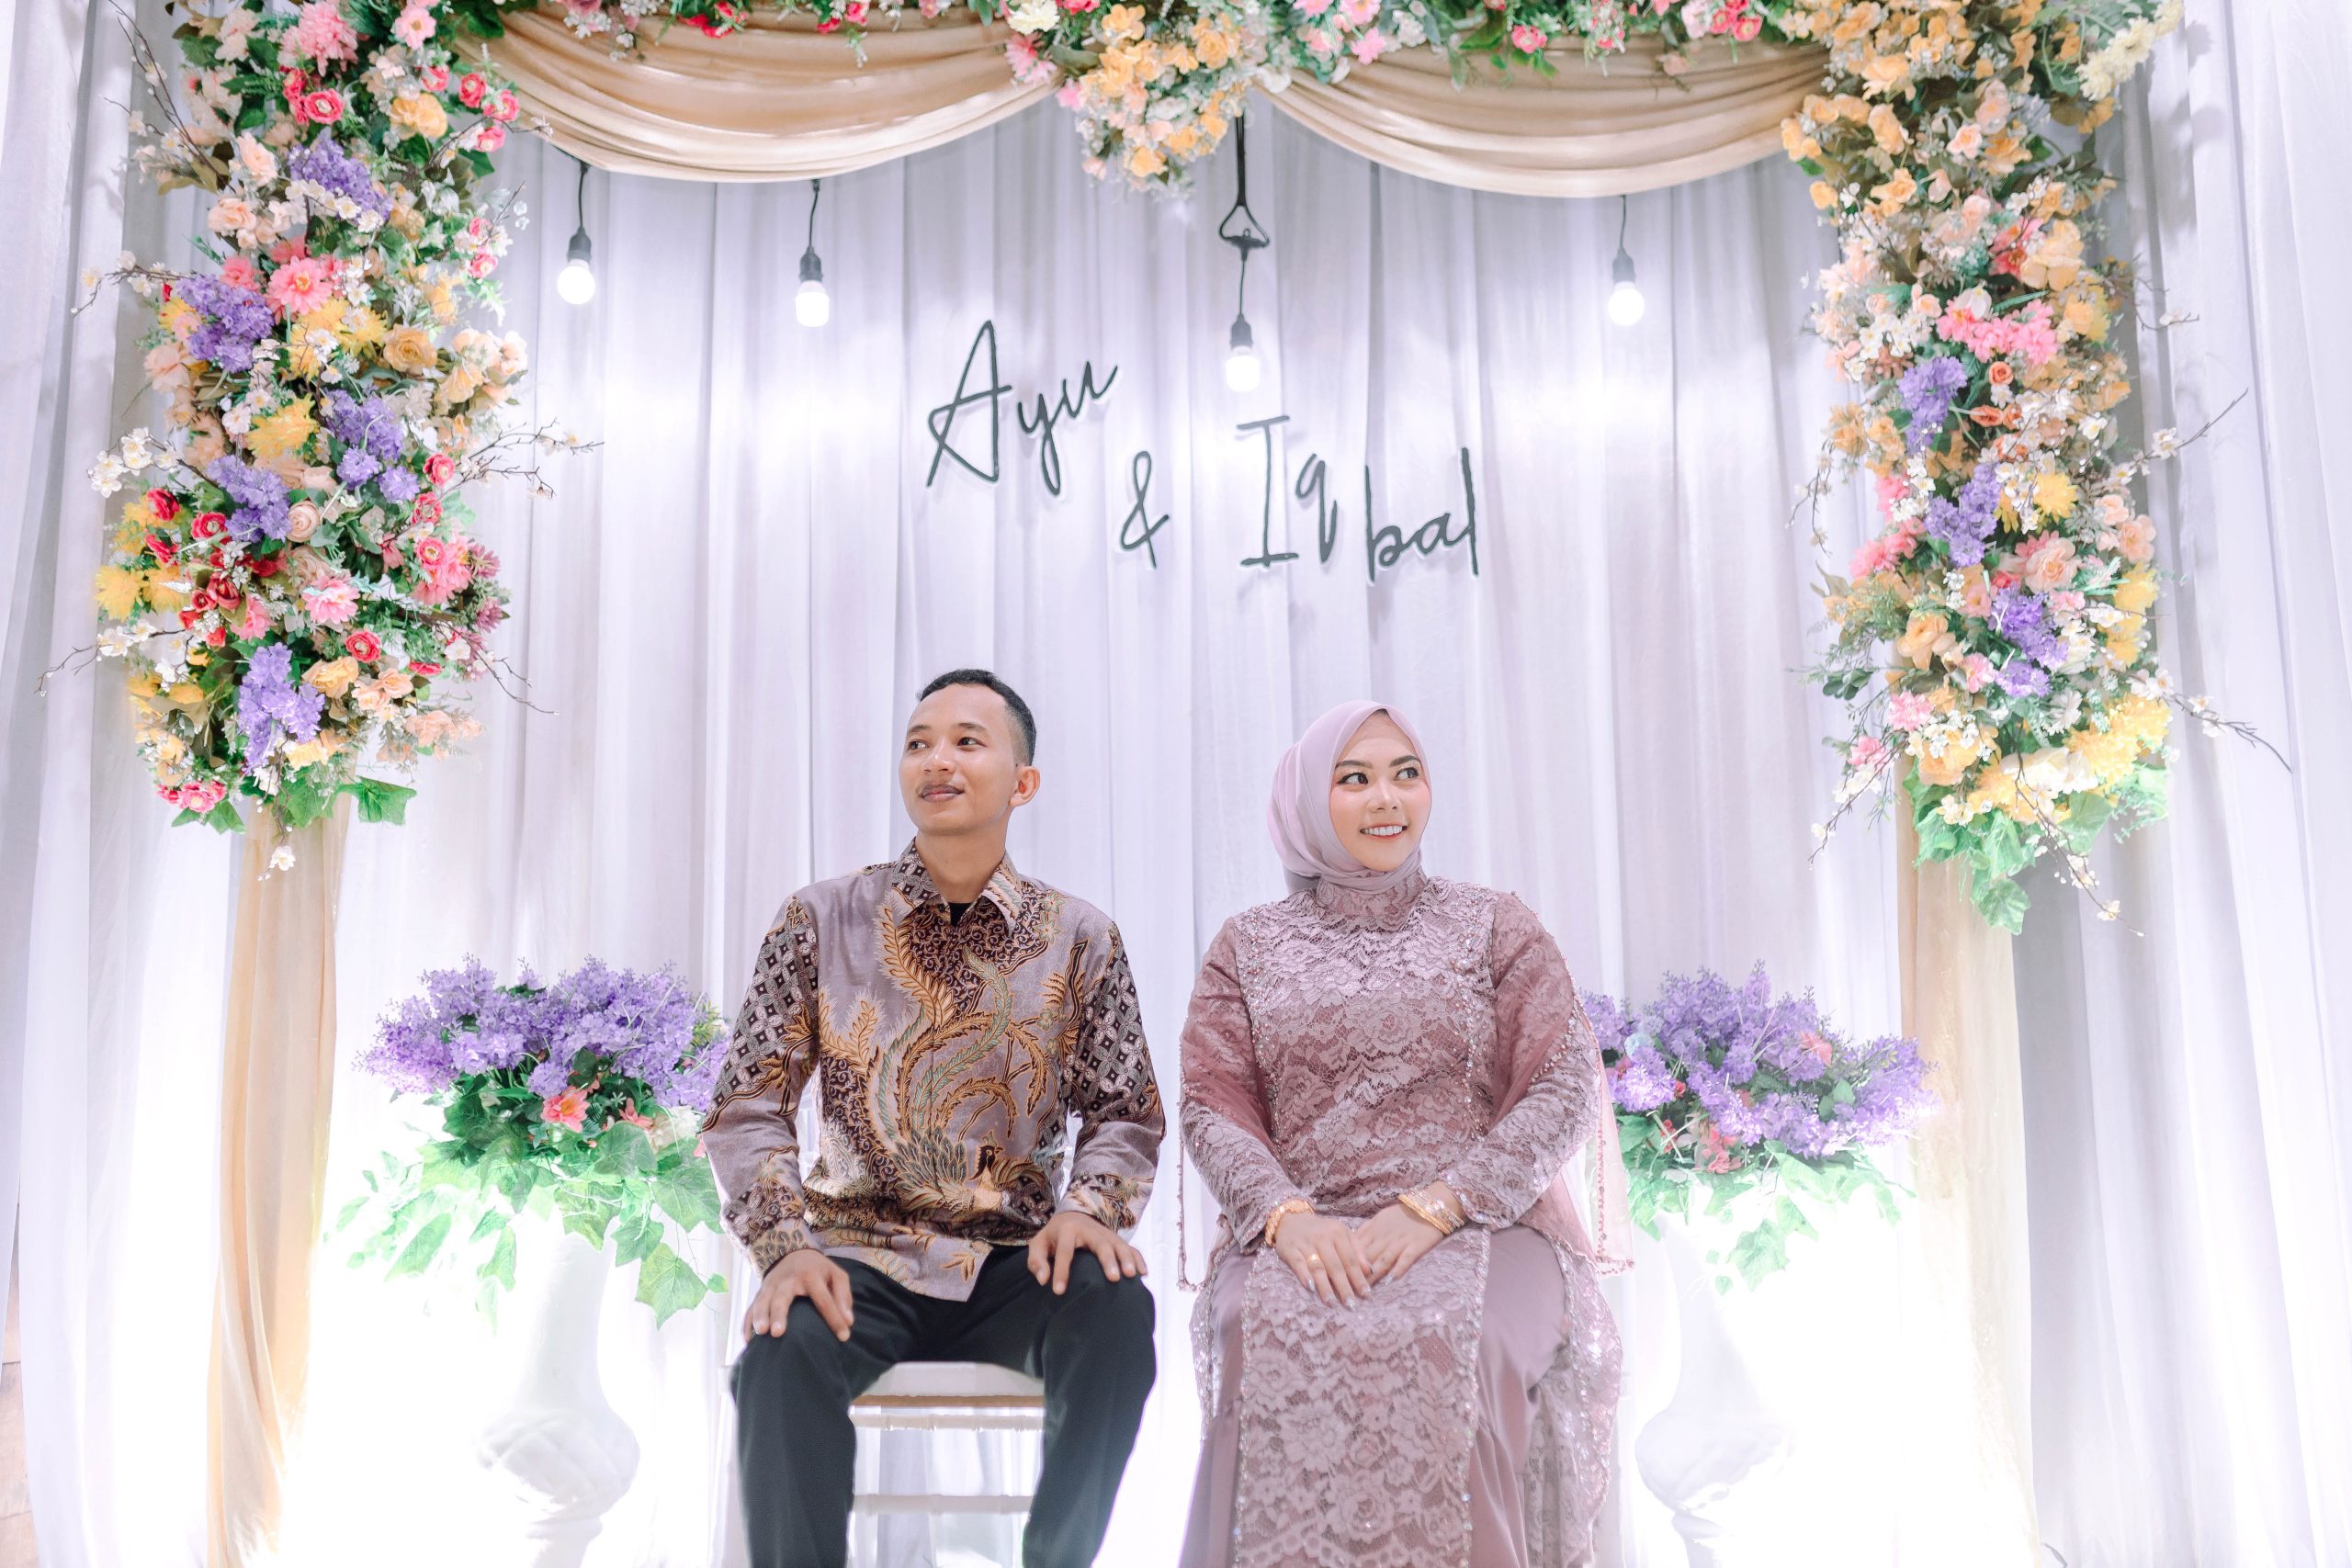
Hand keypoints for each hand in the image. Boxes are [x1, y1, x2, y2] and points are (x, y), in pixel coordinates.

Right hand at [744, 1248, 853, 1341]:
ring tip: (760, 1333)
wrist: (794, 1252)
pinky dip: (747, 1323)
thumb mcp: (836, 1275)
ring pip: (761, 1301)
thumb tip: (848, 1321)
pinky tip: (748, 1340)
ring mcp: (770, 1286)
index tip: (844, 1336)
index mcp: (810, 1276)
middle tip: (777, 1333)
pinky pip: (750, 1308)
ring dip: (759, 1317)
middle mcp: (787, 1280)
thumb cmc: (819, 1270)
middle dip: (778, 1314)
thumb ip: (843, 1295)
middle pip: (781, 1297)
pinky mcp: (760, 1293)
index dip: (834, 1318)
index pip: (824, 1299)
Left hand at [1028, 1209, 1148, 1294]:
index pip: (1065, 1252)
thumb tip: (1043, 1280)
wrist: (1072, 1216)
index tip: (1059, 1292)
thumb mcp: (1038, 1243)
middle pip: (1101, 1244)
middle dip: (1108, 1261)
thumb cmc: (1053, 1236)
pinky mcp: (1116, 1239)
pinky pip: (1130, 1248)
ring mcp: (1106, 1234)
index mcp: (1067, 1230)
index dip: (1061, 1272)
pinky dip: (1138, 1259)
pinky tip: (1143, 1273)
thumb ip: (1036, 1261)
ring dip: (1126, 1259)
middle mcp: (1090, 1230)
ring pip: (1119, 1245)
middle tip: (1113, 1278)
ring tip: (1132, 1275)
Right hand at [1273, 1212, 1371, 1307]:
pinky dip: (1304, 1275)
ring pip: (1317, 1267)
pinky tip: (1310, 1287)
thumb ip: (1357, 1250)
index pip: (1350, 1259)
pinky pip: (1298, 1263)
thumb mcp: (1342, 1234)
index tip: (1366, 1295)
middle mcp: (1322, 1238)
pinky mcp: (1290, 1249)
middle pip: (1335, 1266)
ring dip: (1324, 1286)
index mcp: (1338, 1233)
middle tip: (1350, 1304)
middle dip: (1343, 1286)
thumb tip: (1370, 1271)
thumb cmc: (1322, 1231)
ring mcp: (1305, 1244)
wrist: (1292, 1220)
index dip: (1358, 1278)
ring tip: (1331, 1302)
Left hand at [1356, 1203, 1447, 1284]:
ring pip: (1383, 1260)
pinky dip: (1398, 1269)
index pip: (1356, 1249)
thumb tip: (1348, 1243)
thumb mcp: (1379, 1218)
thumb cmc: (1402, 1214)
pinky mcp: (1416, 1246)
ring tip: (1365, 1290)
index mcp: (1374, 1231)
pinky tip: (1390, 1281)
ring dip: (1374, 1275)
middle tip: (1349, 1290)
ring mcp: (1400, 1242)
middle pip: (1367, 1257)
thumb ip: (1364, 1231)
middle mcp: (1384, 1237)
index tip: (1340, 1277)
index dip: (1347, 1262)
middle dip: (1358, 1274)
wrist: (1428, 1205)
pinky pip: (1405, 1259)